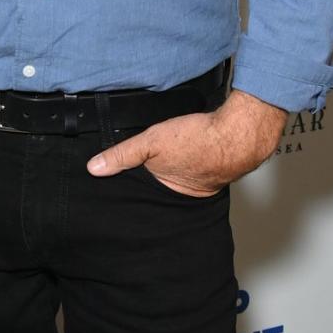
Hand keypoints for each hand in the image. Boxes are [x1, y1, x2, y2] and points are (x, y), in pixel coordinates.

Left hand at [87, 90, 286, 195]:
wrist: (238, 133)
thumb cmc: (198, 139)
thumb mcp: (151, 142)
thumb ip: (122, 154)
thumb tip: (94, 168)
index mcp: (165, 195)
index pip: (138, 199)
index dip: (126, 193)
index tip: (110, 192)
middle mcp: (181, 196)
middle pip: (154, 193)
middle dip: (144, 187)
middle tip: (133, 176)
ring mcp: (197, 185)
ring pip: (172, 182)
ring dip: (166, 173)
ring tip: (159, 162)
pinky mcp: (209, 172)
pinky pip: (190, 171)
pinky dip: (183, 164)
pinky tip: (182, 151)